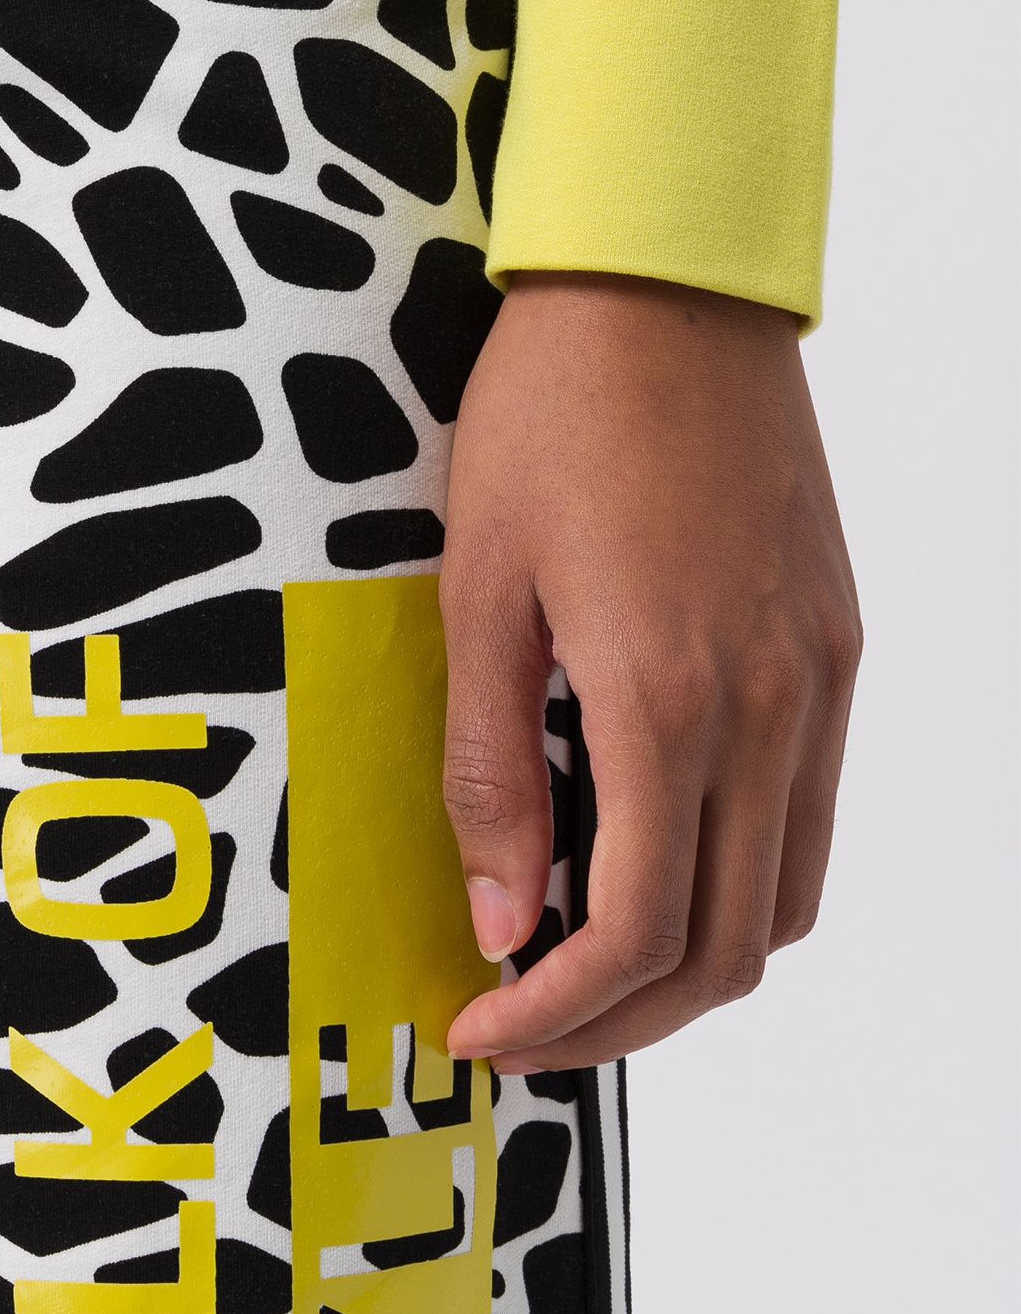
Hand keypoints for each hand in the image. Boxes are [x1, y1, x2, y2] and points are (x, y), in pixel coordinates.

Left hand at [441, 271, 859, 1072]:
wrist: (666, 286)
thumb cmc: (552, 415)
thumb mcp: (478, 588)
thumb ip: (491, 766)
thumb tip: (501, 914)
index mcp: (664, 698)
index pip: (636, 934)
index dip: (557, 1014)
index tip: (482, 1027)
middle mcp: (766, 706)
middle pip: (727, 949)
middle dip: (623, 1020)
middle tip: (524, 1022)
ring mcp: (817, 677)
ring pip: (786, 895)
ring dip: (692, 959)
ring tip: (586, 955)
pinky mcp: (835, 641)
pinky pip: (807, 807)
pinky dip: (740, 871)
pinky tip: (654, 848)